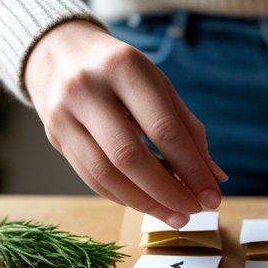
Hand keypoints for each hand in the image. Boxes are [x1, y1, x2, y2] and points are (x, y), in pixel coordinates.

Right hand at [24, 20, 223, 225]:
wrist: (59, 52)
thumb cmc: (121, 72)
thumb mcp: (157, 85)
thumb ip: (187, 128)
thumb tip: (214, 177)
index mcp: (125, 67)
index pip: (163, 129)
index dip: (191, 168)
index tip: (212, 196)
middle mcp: (89, 88)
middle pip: (129, 156)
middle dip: (167, 192)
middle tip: (193, 211)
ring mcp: (64, 114)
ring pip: (105, 174)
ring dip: (144, 202)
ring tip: (174, 215)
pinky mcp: (53, 136)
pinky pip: (90, 178)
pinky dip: (122, 196)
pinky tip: (146, 203)